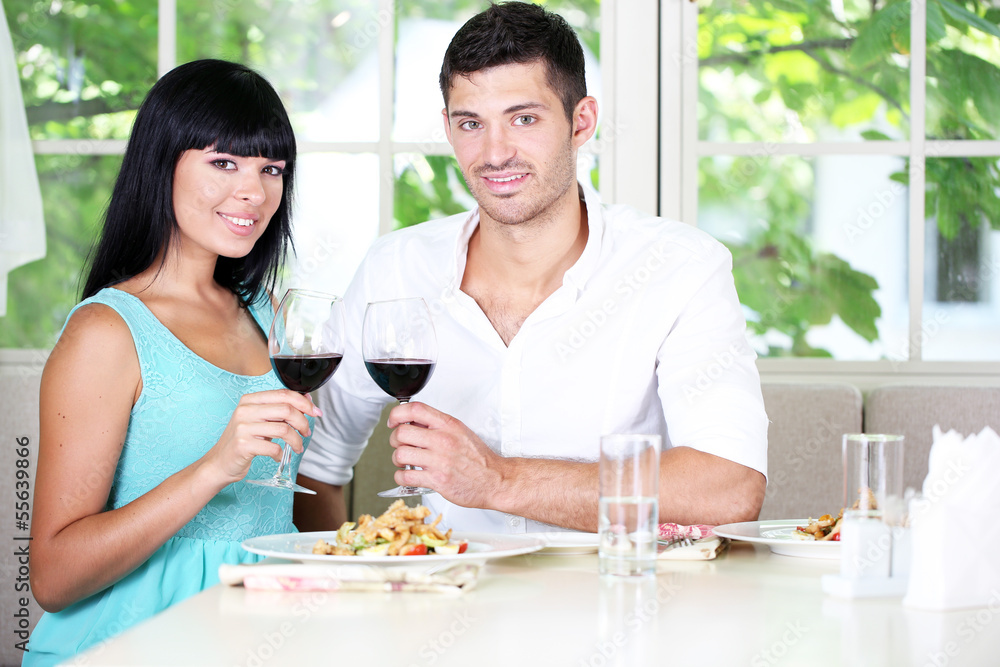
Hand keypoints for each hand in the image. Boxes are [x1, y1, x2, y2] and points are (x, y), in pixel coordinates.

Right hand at [201, 389, 321, 486]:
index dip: (304, 402)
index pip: (283, 394)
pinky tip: (278, 456)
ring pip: (283, 429)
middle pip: (286, 410)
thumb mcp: (260, 420)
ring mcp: (242, 428)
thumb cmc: (243, 440)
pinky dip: (281, 454)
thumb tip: (306, 399)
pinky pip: (274, 448)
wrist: (219, 463)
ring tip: (297, 447)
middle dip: (303, 422)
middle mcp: (245, 410)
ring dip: (296, 441)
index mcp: (250, 400)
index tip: (315, 412)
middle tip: (307, 432)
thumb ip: (280, 410)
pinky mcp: (243, 445)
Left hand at [386, 402, 505, 508]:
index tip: (394, 421)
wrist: (495, 480)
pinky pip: (405, 477)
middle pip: (401, 433)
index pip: (415, 409)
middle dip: (394, 440)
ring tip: (405, 462)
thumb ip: (438, 425)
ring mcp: (439, 461)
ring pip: (400, 455)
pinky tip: (408, 476)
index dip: (397, 414)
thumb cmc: (479, 459)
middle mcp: (443, 440)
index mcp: (448, 425)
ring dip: (397, 459)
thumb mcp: (461, 432)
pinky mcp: (437, 480)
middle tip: (400, 445)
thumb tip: (413, 421)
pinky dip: (401, 477)